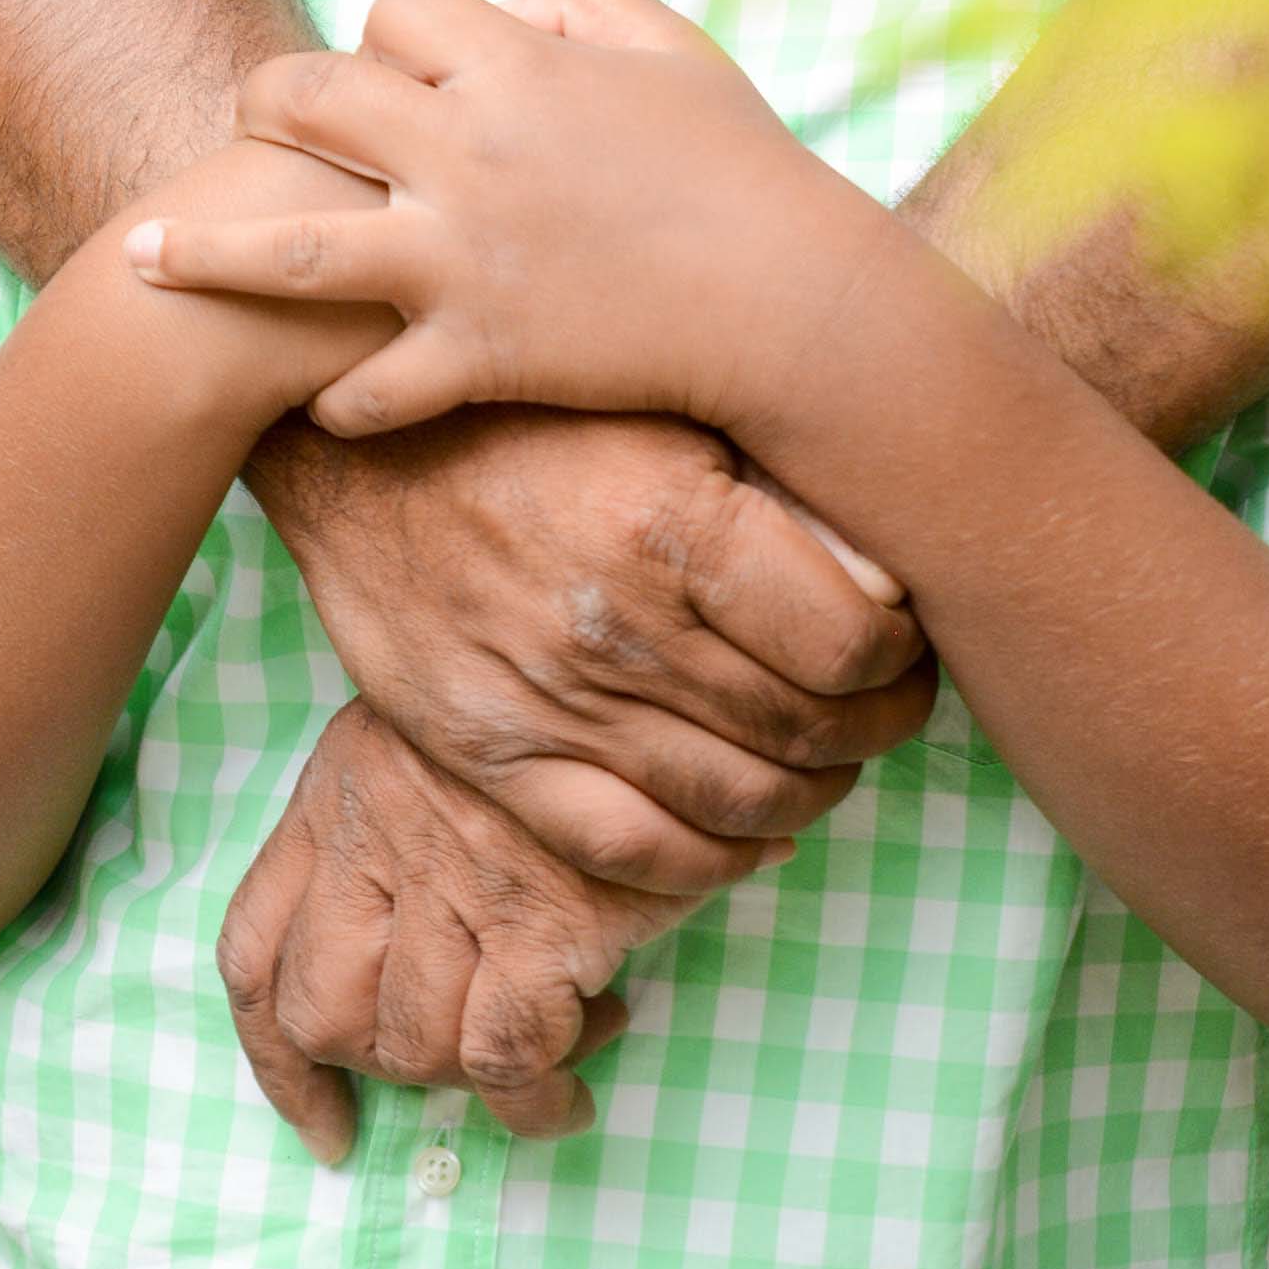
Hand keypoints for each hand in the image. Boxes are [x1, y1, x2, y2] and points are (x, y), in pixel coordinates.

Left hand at [130, 0, 887, 445]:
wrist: (787, 299)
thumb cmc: (741, 166)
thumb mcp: (674, 47)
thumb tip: (512, 1)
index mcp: (517, 65)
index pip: (392, 12)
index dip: (386, 35)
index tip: (400, 68)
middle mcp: (467, 152)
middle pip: (310, 98)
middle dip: (266, 102)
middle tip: (252, 123)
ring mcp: (461, 259)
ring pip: (294, 249)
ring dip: (206, 252)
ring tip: (136, 255)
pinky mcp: (475, 354)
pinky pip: (370, 387)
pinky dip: (339, 400)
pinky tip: (320, 405)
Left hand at [219, 701, 727, 1157]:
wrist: (643, 649)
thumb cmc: (558, 686)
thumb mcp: (441, 714)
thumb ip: (399, 806)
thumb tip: (401, 933)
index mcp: (338, 786)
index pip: (253, 949)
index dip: (276, 1060)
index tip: (321, 1122)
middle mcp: (374, 836)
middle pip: (321, 1016)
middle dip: (386, 1064)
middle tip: (462, 1051)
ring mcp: (453, 883)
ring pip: (413, 1048)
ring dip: (471, 1079)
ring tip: (544, 1045)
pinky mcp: (540, 919)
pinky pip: (508, 1060)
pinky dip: (535, 1103)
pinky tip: (569, 1093)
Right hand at [242, 402, 934, 843]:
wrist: (358, 447)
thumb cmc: (531, 408)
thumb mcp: (664, 404)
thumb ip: (769, 487)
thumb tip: (888, 566)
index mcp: (674, 525)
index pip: (846, 645)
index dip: (900, 660)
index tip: (909, 646)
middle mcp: (619, 628)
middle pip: (801, 729)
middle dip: (873, 732)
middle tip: (893, 709)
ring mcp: (552, 704)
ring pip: (731, 801)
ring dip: (810, 797)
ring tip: (834, 765)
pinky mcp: (494, 756)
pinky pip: (628, 848)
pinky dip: (711, 864)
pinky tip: (754, 838)